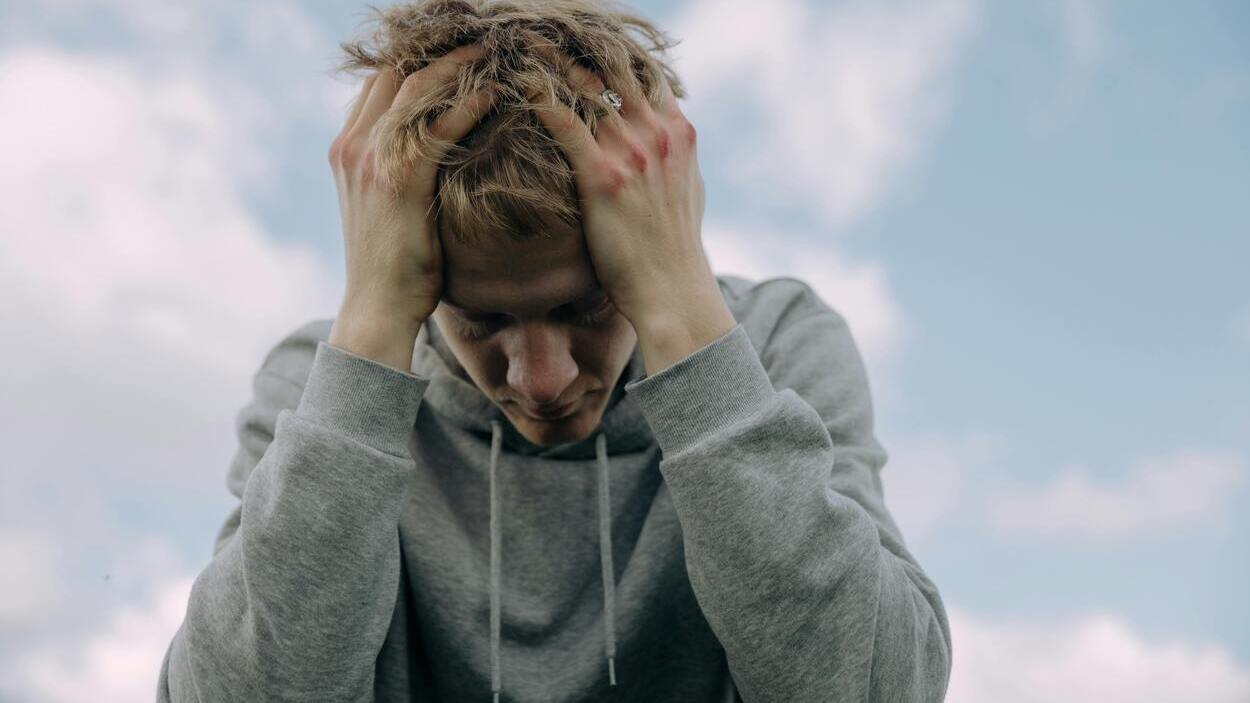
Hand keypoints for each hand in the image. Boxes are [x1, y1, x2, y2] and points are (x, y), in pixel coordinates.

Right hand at [327, 43, 495, 332]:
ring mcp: (373, 159)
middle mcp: (353, 145)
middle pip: (394, 72)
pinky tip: (496, 93)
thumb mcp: (386, 207)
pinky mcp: (400, 178)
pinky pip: (439, 126)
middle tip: (478, 38)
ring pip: (417, 88)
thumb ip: (399, 171)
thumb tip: (435, 152)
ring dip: (457, 64)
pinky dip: (469, 104)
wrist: (376, 308)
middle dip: (436, 50)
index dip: (413, 60)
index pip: (378, 83)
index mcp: (347, 148)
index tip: (452, 47)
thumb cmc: (393, 266)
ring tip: (492, 50)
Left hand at [528, 47, 711, 329]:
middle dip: (578, 53)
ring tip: (522, 55)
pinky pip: (562, 119)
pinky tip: (517, 86)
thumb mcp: (688, 189)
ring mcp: (631, 151)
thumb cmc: (673, 247)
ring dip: (552, 66)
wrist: (671, 288)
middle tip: (543, 45)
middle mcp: (657, 133)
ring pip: (585, 84)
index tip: (582, 54)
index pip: (644, 73)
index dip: (611, 59)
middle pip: (614, 68)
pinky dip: (537, 95)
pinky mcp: (602, 174)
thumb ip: (673, 156)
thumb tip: (663, 139)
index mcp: (678, 132)